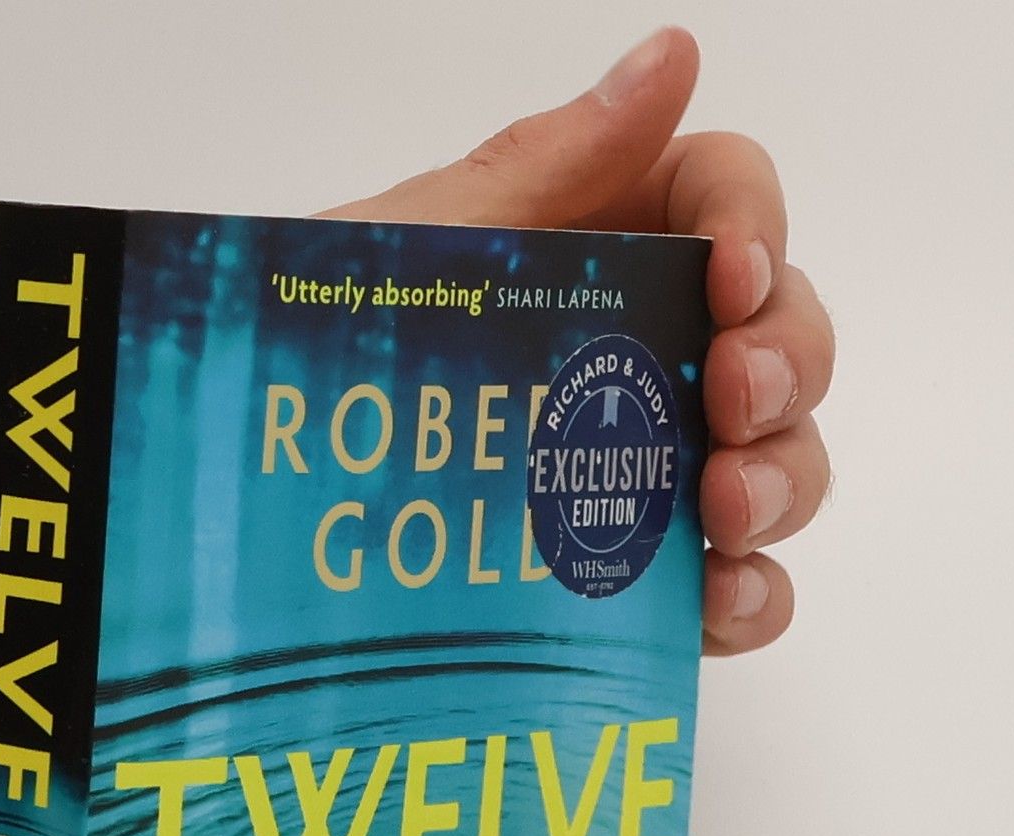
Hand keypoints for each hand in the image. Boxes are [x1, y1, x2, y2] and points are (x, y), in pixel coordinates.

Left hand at [323, 26, 831, 655]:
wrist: (228, 507)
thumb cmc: (298, 360)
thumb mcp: (410, 255)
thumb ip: (544, 168)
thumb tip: (670, 58)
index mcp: (587, 250)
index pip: (723, 202)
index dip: (756, 225)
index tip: (733, 276)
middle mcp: (627, 359)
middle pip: (778, 335)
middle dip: (785, 363)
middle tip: (732, 404)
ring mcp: (631, 476)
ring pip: (774, 462)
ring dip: (783, 479)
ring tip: (726, 513)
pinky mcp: (619, 583)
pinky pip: (726, 588)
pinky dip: (750, 595)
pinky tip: (719, 600)